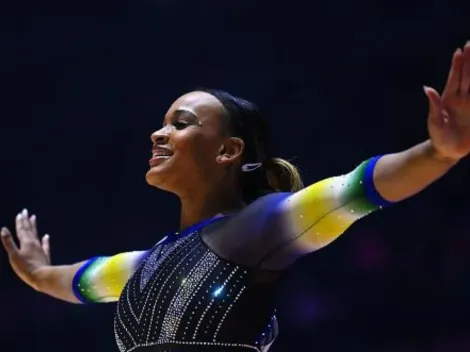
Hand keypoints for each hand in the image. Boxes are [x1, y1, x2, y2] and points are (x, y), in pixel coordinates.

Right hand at [1, 209, 50, 289]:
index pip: (22, 230)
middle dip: (26, 220)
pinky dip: (45, 240)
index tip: (20, 213)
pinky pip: (45, 245)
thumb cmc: (26, 268)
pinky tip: (47, 236)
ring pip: (36, 234)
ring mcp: (40, 249)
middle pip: (29, 229)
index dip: (20, 222)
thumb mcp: (13, 255)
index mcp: (26, 242)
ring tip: (34, 218)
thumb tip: (3, 229)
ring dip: (34, 226)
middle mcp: (34, 243)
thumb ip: (8, 242)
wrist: (42, 277)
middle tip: (26, 211)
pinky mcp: (44, 255)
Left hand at [425, 41, 469, 161]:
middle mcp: (462, 98)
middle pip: (468, 76)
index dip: (457, 65)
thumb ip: (434, 105)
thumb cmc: (438, 137)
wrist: (448, 151)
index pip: (455, 79)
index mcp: (449, 99)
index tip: (459, 50)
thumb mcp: (434, 122)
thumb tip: (427, 88)